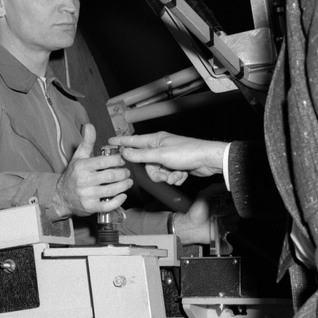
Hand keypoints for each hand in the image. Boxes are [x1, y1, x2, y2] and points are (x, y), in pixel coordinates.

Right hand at [55, 124, 131, 215]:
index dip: (117, 160)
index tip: (123, 159)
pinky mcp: (90, 207)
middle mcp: (83, 181)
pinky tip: (122, 195)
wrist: (61, 197)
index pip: (104, 162)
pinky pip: (108, 205)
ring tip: (128, 182)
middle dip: (123, 173)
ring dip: (124, 186)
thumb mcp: (78, 157)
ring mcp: (87, 195)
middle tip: (127, 172)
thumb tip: (89, 125)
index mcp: (82, 166)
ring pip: (112, 190)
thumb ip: (87, 142)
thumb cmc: (73, 175)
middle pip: (110, 176)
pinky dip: (118, 200)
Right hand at [109, 132, 227, 185]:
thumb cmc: (187, 153)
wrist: (207, 161)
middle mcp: (160, 147)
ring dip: (166, 176)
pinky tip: (182, 175)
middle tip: (163, 173)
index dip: (121, 142)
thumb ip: (141, 155)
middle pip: (146, 163)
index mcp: (155, 140)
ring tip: (176, 174)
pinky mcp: (176, 166)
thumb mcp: (160, 155)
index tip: (109, 142)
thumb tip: (124, 152)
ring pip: (157, 172)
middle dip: (155, 172)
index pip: (133, 140)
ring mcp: (168, 157)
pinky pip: (167, 175)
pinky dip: (174, 178)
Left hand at [172, 184, 237, 250]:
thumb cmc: (195, 211)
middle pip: (236, 209)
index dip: (233, 201)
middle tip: (222, 213)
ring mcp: (224, 220)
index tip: (228, 202)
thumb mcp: (203, 195)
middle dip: (230, 211)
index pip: (233, 199)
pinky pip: (234, 228)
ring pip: (236, 219)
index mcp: (220, 202)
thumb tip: (227, 184)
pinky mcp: (225, 230)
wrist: (191, 227)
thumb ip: (215, 188)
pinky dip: (230, 227)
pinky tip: (222, 226)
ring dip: (230, 220)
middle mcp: (223, 211)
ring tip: (220, 220)